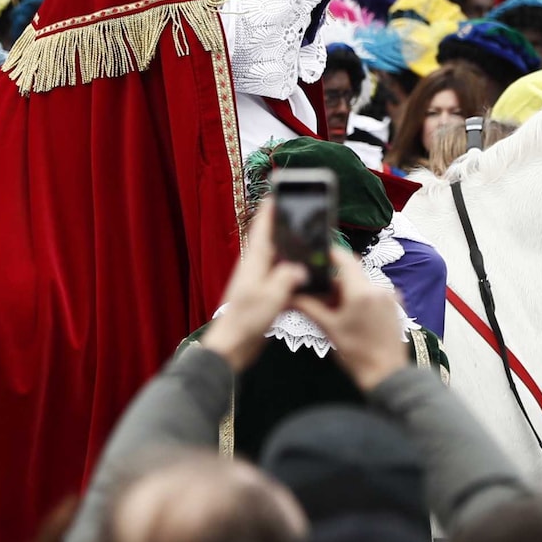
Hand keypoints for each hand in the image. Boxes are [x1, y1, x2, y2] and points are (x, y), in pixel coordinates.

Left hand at [200, 203, 306, 372]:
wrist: (232, 347)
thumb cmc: (246, 320)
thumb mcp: (270, 296)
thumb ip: (287, 278)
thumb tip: (300, 269)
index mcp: (254, 262)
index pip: (261, 229)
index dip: (268, 211)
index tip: (276, 194)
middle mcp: (255, 268)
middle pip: (272, 243)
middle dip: (284, 230)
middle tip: (301, 217)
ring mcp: (258, 283)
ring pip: (278, 262)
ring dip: (291, 255)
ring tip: (309, 246)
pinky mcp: (263, 297)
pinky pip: (280, 281)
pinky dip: (292, 278)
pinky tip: (305, 280)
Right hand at [292, 250, 410, 393]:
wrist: (387, 375)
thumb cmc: (356, 353)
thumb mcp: (329, 329)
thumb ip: (309, 307)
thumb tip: (288, 295)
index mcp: (361, 291)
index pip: (344, 259)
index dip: (329, 254)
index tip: (316, 255)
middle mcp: (379, 288)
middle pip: (352, 273)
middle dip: (335, 281)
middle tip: (320, 295)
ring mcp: (390, 297)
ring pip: (363, 284)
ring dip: (348, 291)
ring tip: (336, 311)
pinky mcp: (396, 306)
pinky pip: (374, 293)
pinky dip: (361, 298)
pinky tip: (352, 316)